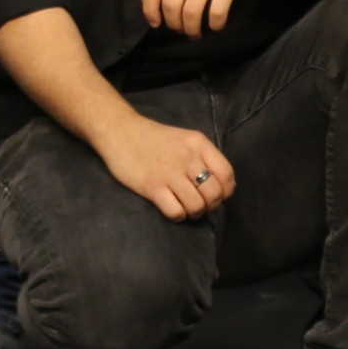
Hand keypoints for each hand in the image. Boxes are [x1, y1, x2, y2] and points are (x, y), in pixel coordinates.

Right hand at [95, 109, 234, 222]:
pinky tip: (173, 210)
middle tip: (201, 205)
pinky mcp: (152, 186)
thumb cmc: (154, 138)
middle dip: (211, 206)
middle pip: (214, 193)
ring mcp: (170, 173)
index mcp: (198, 144)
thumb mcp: (185, 139)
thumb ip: (203, 157)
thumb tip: (222, 185)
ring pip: (197, 205)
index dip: (226, 191)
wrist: (120, 132)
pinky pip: (175, 211)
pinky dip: (178, 216)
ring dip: (194, 213)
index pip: (227, 174)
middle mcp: (187, 157)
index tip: (218, 195)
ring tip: (187, 209)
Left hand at [141, 0, 286, 37]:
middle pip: (170, 4)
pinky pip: (216, 12)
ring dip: (191, 29)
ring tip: (196, 33)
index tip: (156, 23)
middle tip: (181, 29)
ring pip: (191, 12)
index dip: (150, 10)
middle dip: (173, 24)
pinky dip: (215, 24)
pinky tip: (217, 24)